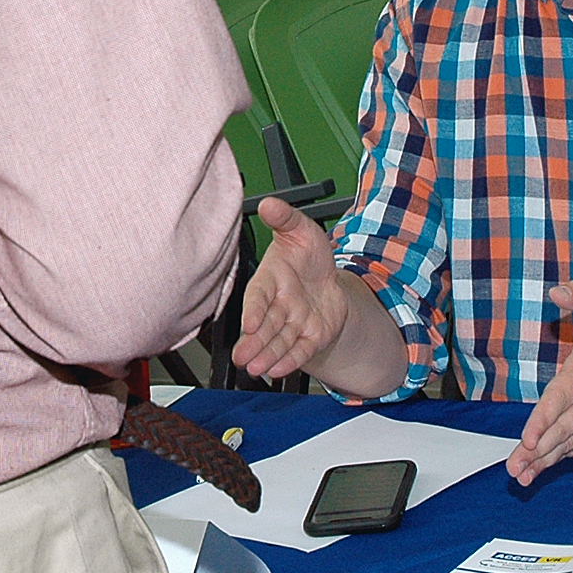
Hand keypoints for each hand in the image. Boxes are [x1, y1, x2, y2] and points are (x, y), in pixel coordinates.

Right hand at [231, 197, 349, 379]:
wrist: (331, 279)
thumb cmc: (309, 255)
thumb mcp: (301, 230)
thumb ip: (285, 218)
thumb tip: (268, 203)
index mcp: (271, 278)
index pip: (258, 295)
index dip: (253, 309)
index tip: (249, 322)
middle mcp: (279, 304)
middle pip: (265, 325)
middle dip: (253, 341)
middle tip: (241, 357)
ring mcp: (293, 322)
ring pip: (278, 341)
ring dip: (267, 355)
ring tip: (256, 368)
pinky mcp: (309, 336)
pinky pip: (299, 350)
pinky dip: (290, 360)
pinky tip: (279, 369)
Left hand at [505, 280, 572, 486]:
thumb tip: (557, 291)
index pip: (563, 397)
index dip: (545, 419)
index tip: (528, 439)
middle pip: (563, 428)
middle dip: (538, 450)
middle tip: (515, 468)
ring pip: (570, 441)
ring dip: (546, 460)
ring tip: (523, 476)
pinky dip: (562, 457)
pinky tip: (544, 468)